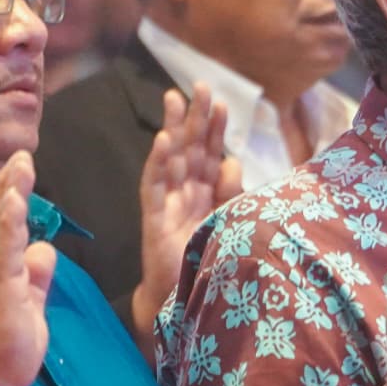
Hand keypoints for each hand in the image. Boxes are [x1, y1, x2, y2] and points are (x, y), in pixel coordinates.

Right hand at [0, 152, 58, 385]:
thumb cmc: (10, 346)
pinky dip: (8, 226)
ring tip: (20, 167)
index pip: (1, 227)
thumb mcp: (31, 303)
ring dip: (9, 196)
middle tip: (21, 155)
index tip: (20, 170)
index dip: (10, 198)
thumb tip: (45, 249)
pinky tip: (14, 204)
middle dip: (8, 186)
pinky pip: (2, 253)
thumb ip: (37, 276)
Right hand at [132, 85, 238, 338]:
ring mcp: (168, 203)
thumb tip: (232, 159)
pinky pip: (154, 187)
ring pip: (171, 159)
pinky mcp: (155, 219)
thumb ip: (231, 194)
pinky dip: (158, 164)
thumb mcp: (227, 223)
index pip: (209, 152)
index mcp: (204, 193)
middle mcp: (185, 192)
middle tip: (199, 84)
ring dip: (173, 129)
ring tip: (174, 99)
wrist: (183, 301)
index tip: (221, 100)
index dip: (214, 128)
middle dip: (194, 117)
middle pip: (190, 148)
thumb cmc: (206, 262)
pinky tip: (163, 142)